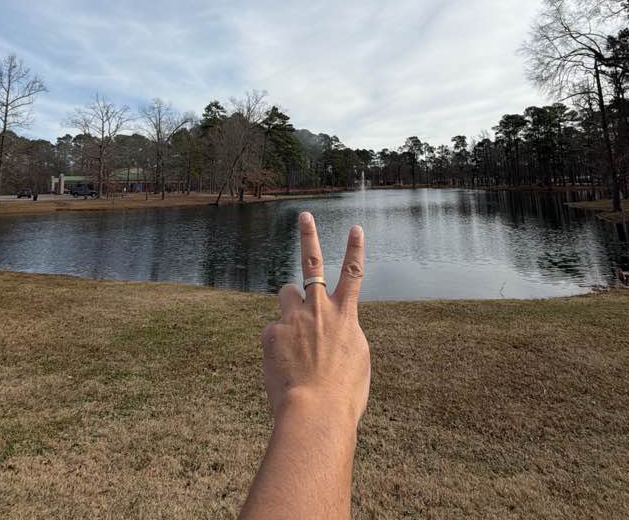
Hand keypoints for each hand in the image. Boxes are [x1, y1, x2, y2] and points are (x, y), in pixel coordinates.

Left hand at [261, 212, 369, 426]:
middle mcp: (319, 309)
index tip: (355, 227)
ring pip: (286, 295)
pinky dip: (279, 346)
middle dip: (309, 237)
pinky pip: (274, 332)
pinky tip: (284, 368)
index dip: (355, 249)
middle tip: (305, 217)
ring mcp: (294, 318)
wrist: (315, 411)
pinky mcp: (272, 333)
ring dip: (289, 305)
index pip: (353, 274)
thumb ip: (344, 335)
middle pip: (312, 264)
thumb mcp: (356, 360)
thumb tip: (331, 327)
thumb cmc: (343, 394)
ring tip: (295, 335)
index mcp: (346, 316)